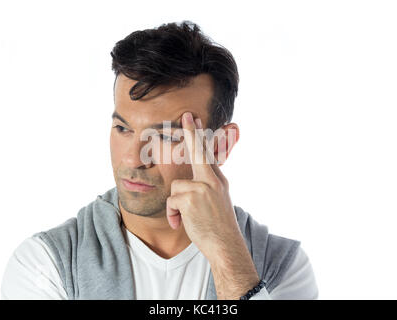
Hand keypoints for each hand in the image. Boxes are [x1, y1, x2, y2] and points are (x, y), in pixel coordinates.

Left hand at [166, 111, 240, 259]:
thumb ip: (206, 187)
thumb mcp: (217, 202)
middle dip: (191, 132)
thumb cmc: (218, 227)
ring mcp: (203, 187)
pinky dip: (173, 215)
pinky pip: (171, 201)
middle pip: (198, 152)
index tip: (193, 120)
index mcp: (218, 180)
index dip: (199, 136)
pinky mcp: (192, 197)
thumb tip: (191, 181)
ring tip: (185, 218)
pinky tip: (181, 223)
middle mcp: (213, 180)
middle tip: (186, 114)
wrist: (225, 245)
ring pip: (176, 186)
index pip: (207, 153)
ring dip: (176, 205)